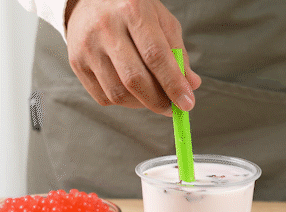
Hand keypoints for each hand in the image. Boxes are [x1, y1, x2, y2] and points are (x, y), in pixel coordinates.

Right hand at [65, 0, 201, 115]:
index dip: (173, 85)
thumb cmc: (133, 11)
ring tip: (152, 97)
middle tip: (171, 108)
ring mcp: (88, 47)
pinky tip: (132, 91)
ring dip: (142, 104)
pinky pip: (105, 97)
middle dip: (158, 102)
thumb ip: (178, 53)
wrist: (91, 0)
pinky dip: (124, 102)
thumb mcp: (161, 22)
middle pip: (135, 80)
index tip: (187, 104)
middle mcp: (106, 27)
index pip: (156, 56)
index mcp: (132, 10)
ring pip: (119, 94)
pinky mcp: (77, 63)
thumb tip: (191, 85)